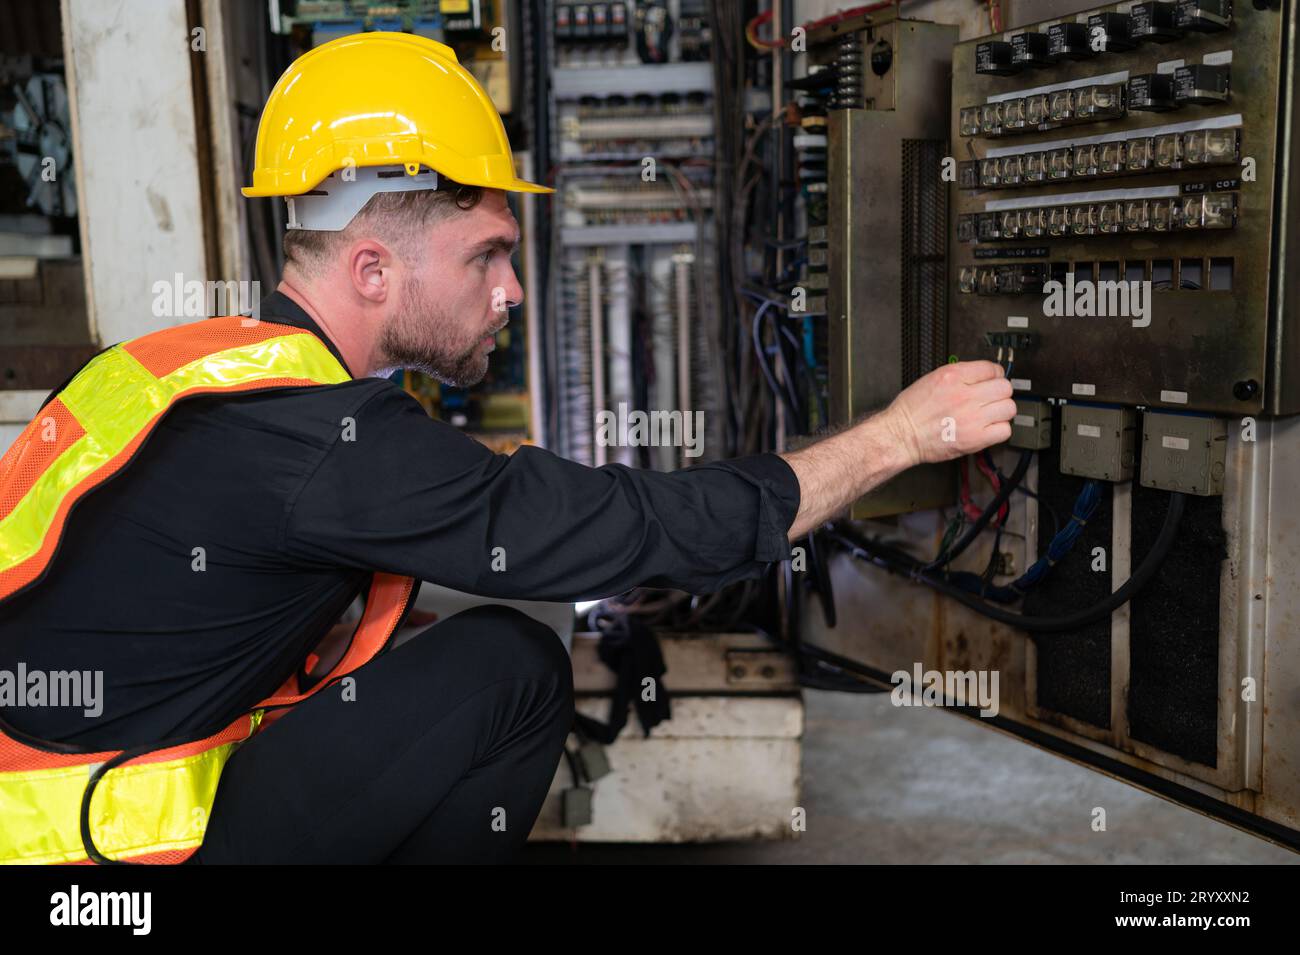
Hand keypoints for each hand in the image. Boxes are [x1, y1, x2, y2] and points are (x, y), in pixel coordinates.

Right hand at [881, 360, 1016, 467]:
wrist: (902, 435)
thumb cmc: (912, 411)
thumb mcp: (932, 379)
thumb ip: (960, 375)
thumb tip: (982, 375)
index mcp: (953, 377)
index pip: (992, 369)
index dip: (993, 376)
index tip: (990, 382)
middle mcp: (965, 395)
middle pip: (1004, 388)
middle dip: (998, 392)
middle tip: (990, 399)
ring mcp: (972, 418)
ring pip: (1008, 408)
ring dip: (1001, 411)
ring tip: (989, 414)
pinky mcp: (975, 438)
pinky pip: (1004, 430)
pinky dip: (999, 430)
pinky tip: (987, 428)